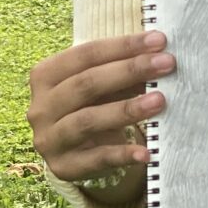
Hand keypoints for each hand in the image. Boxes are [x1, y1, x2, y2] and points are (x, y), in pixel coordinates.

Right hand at [26, 31, 174, 187]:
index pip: (85, 54)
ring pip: (88, 121)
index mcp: (44, 76)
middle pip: (86, 84)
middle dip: (130, 71)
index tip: (159, 41)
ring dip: (126, 110)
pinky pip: (96, 159)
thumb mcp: (99, 84)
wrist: (72, 150)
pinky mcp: (64, 167)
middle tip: (167, 64)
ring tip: (160, 100)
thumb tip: (160, 56)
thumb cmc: (90, 104)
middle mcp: (41, 107)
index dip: (123, 46)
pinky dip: (122, 154)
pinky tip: (146, 152)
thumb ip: (122, 70)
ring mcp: (50, 139)